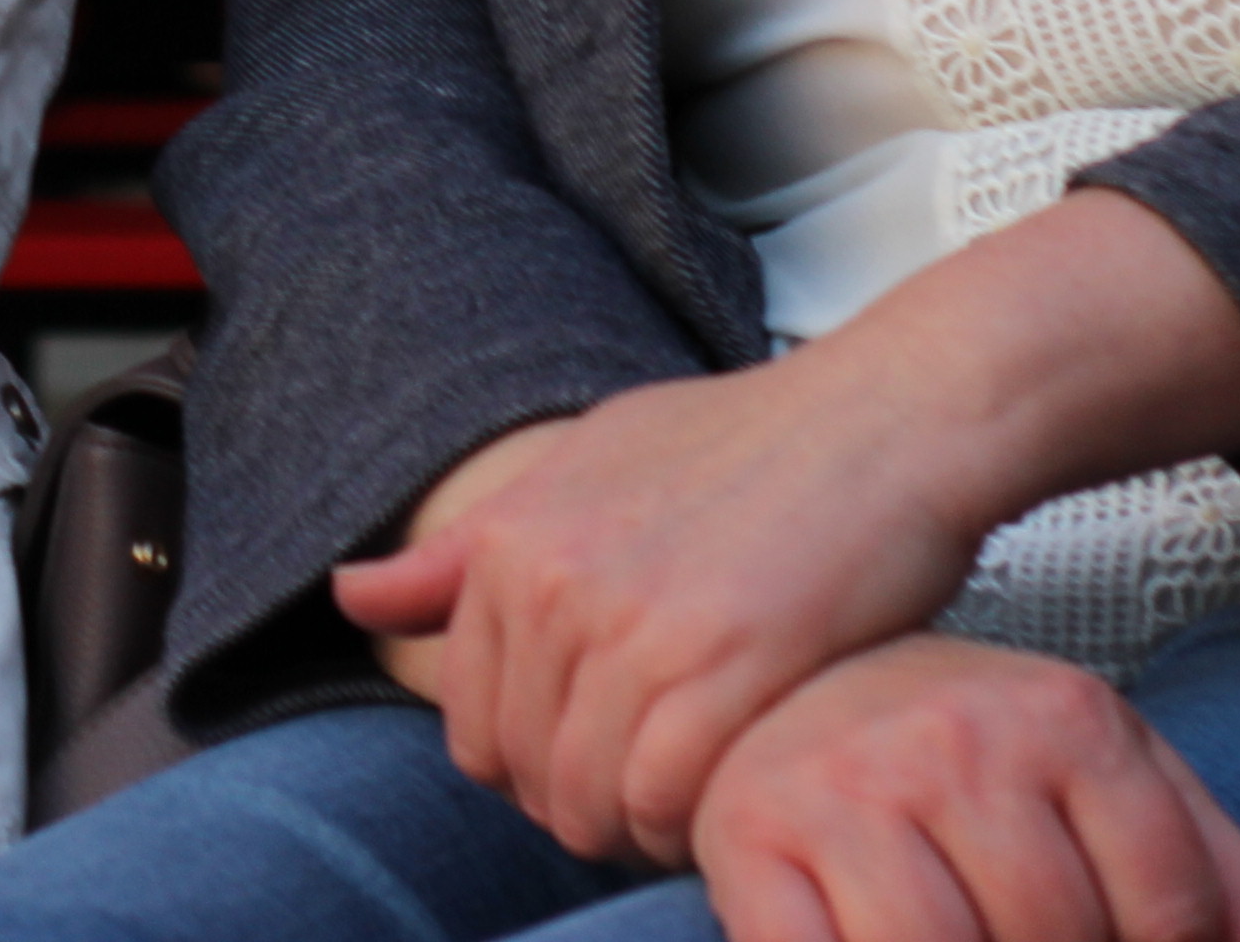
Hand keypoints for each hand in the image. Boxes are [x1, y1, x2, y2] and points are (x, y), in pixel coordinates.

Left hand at [333, 194, 1239, 872]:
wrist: (889, 417)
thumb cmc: (753, 442)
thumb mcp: (587, 462)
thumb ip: (466, 552)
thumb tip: (350, 596)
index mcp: (514, 538)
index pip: (470, 723)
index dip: (531, 766)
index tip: (597, 760)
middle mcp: (556, 581)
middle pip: (524, 772)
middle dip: (580, 802)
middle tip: (651, 790)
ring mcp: (637, 623)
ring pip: (588, 798)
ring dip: (636, 822)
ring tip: (691, 797)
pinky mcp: (726, 664)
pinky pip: (664, 800)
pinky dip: (690, 823)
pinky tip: (728, 793)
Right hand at [690, 636, 1239, 941]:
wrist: (803, 686)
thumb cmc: (981, 761)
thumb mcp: (1118, 781)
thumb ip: (1217, 873)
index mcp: (1067, 714)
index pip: (1170, 909)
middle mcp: (954, 735)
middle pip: (1056, 935)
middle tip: (1029, 939)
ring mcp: (844, 784)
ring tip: (975, 940)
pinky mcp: (745, 835)